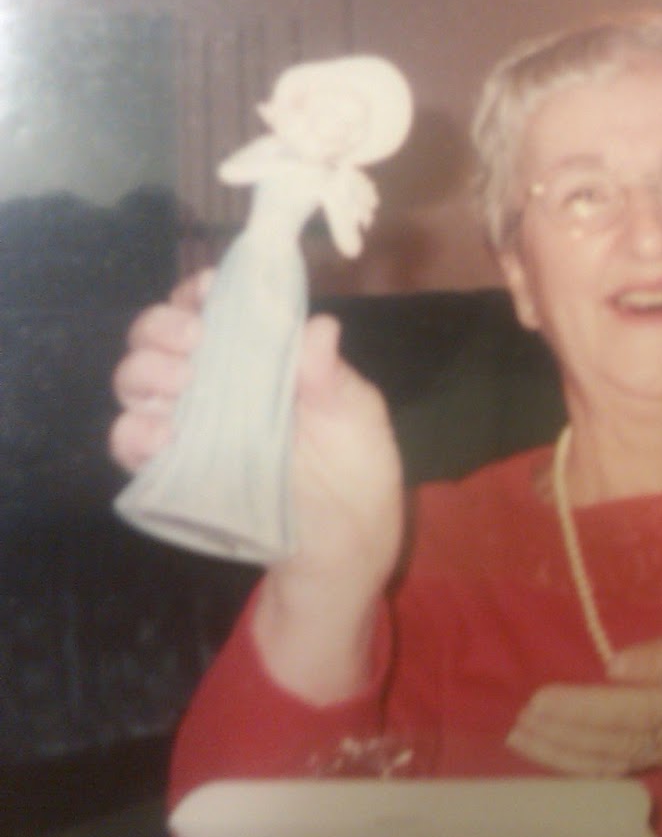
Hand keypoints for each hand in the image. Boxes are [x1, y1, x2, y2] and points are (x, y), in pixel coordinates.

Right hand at [109, 273, 403, 700]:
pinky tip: (165, 436)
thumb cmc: (357, 472)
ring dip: (146, 373)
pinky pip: (128, 443)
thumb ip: (333, 378)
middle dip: (165, 327)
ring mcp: (189, 425)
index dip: (202, 290)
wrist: (343, 548)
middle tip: (196, 342)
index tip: (210, 289)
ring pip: (134, 380)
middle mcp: (217, 382)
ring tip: (184, 385)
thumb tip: (320, 326)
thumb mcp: (358, 420)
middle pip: (158, 335)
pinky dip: (135, 433)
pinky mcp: (172, 470)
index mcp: (262, 357)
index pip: (215, 307)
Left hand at [506, 580, 661, 781]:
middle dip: (585, 712)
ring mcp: (660, 743)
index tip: (613, 664)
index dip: (649, 665)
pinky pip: (600, 768)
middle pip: (635, 715)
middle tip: (539, 702)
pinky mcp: (641, 761)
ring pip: (611, 747)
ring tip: (521, 724)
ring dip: (562, 739)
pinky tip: (525, 745)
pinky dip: (562, 760)